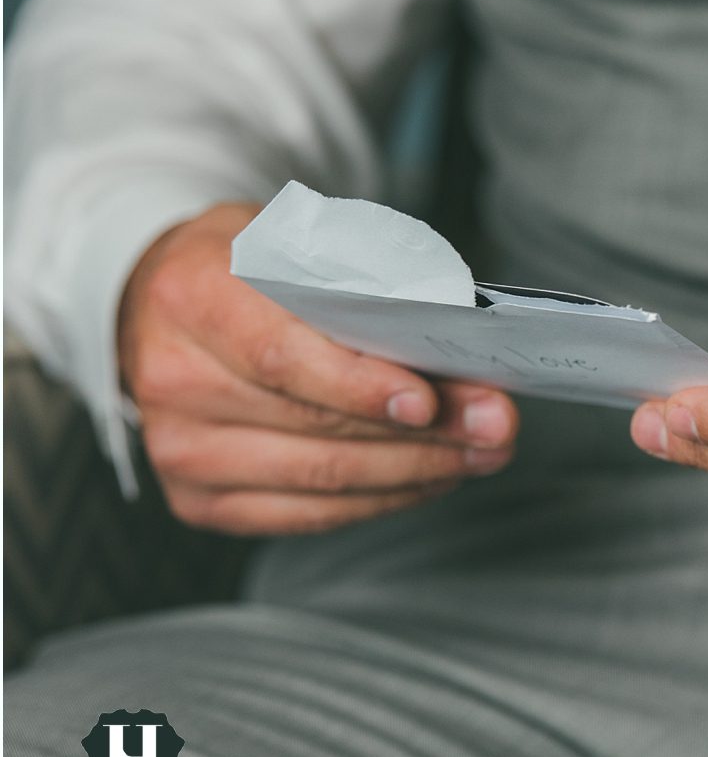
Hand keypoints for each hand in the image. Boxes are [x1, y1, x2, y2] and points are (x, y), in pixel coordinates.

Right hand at [118, 202, 519, 534]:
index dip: (361, 387)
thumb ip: (367, 285)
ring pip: (322, 479)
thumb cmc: (253, 268)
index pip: (284, 357)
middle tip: (495, 426)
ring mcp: (182, 449)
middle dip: (424, 433)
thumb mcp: (302, 242)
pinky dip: (383, 498)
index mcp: (194, 296)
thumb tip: (452, 340)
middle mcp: (175, 379)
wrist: (163, 305)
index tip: (431, 400)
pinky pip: (309, 514)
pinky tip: (432, 477)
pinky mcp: (200, 501)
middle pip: (316, 426)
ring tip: (481, 453)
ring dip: (418, 471)